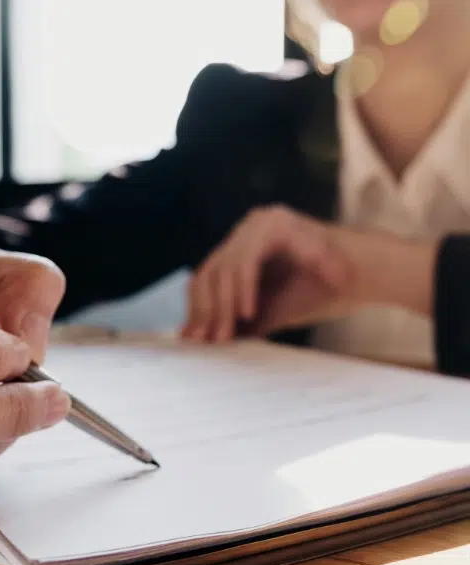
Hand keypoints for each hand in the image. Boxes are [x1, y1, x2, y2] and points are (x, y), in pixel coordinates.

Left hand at [181, 206, 437, 342]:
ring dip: (223, 305)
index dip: (198, 310)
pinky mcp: (276, 224)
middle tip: (211, 341)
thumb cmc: (324, 292)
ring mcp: (260, 223)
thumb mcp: (272, 310)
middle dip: (207, 311)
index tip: (195, 339)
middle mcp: (247, 230)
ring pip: (224, 268)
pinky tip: (246, 312)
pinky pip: (247, 260)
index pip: (206, 278)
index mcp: (242, 247)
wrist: (368, 278)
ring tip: (227, 334)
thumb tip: (201, 337)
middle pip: (210, 272)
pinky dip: (243, 288)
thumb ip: (239, 320)